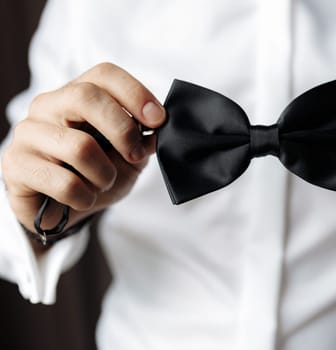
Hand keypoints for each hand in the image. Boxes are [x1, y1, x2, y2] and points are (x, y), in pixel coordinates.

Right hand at [1, 62, 165, 234]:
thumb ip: (143, 139)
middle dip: (122, 130)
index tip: (158, 120)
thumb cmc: (96, 175)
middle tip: (135, 156)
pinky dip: (85, 196)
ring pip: (79, 146)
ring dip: (105, 174)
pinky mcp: (15, 165)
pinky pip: (64, 182)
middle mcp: (48, 106)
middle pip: (85, 96)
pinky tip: (83, 198)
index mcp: (77, 95)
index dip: (135, 93)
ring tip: (103, 183)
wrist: (65, 208)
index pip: (104, 74)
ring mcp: (28, 133)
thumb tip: (158, 129)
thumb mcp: (129, 156)